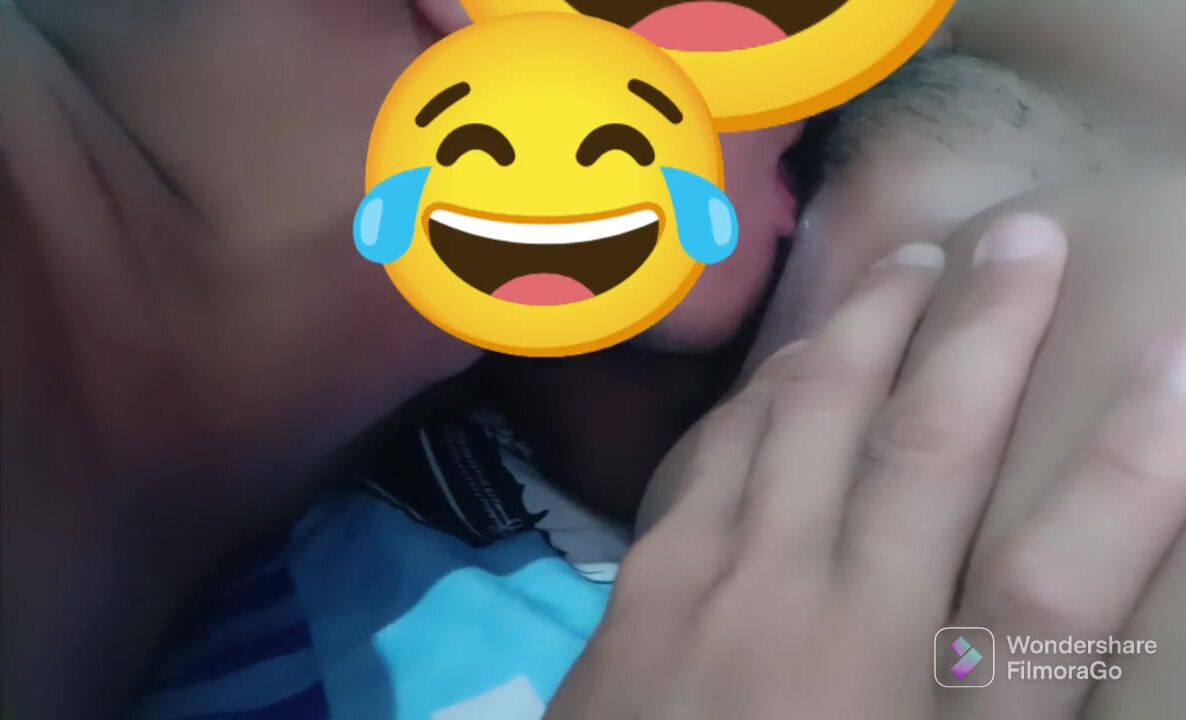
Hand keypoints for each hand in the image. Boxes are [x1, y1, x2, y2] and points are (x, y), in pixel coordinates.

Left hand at [548, 215, 1185, 718]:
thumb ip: (998, 691)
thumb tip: (1029, 629)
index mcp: (921, 706)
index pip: (1063, 574)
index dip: (1139, 467)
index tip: (1183, 361)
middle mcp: (822, 626)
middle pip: (918, 447)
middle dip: (978, 333)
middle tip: (1016, 238)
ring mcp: (713, 598)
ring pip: (797, 426)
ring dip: (855, 335)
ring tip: (900, 271)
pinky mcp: (635, 601)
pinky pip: (704, 467)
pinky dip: (752, 403)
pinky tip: (774, 370)